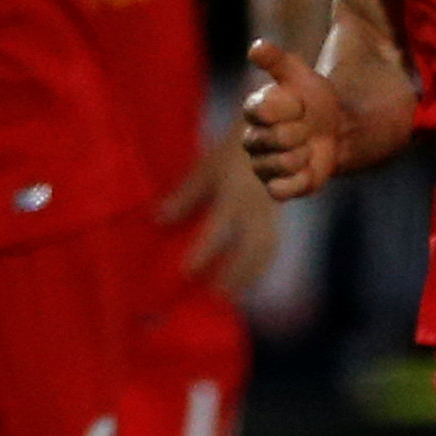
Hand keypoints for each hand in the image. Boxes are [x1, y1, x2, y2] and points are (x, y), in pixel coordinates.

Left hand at [161, 137, 280, 294]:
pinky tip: (245, 280)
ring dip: (248, 275)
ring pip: (265, 251)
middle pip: (249, 249)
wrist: (275, 138)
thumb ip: (185, 196)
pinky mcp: (278, 218)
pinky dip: (258, 267)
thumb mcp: (206, 168)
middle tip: (214, 297)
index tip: (186, 273)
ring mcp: (271, 214)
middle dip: (234, 275)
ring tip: (229, 296)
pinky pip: (271, 247)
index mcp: (235, 193)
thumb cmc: (234, 152)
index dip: (203, 252)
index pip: (218, 229)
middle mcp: (255, 207)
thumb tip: (158, 220)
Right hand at [241, 38, 342, 199]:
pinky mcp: (276, 188)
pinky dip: (302, 180)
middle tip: (308, 127)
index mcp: (254, 109)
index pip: (264, 109)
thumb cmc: (314, 98)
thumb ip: (276, 60)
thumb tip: (256, 46)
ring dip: (307, 153)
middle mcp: (252, 139)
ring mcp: (262, 165)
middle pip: (278, 137)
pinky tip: (310, 168)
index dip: (291, 106)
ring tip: (309, 146)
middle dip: (303, 130)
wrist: (336, 128)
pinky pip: (282, 191)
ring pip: (285, 162)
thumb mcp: (299, 74)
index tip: (301, 103)